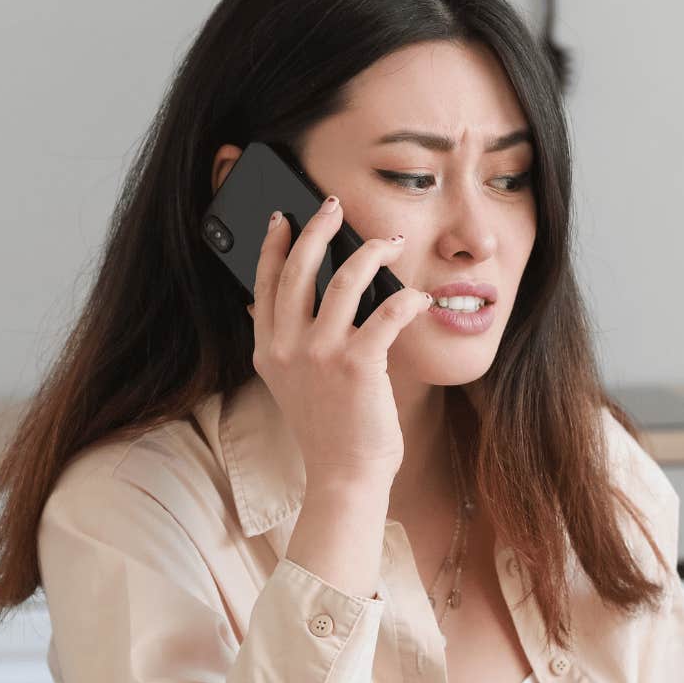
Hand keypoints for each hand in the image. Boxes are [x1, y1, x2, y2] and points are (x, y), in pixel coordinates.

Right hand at [250, 197, 433, 491]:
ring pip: (342, 281)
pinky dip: (406, 299)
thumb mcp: (289, 386)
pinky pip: (385, 314)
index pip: (264, 284)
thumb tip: (278, 308)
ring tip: (389, 241)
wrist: (344, 476)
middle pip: (299, 270)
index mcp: (268, 351)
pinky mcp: (358, 365)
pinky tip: (419, 297)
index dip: (273, 245)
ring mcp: (321, 355)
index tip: (282, 218)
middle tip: (334, 206)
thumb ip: (284, 347)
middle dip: (317, 229)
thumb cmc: (329, 431)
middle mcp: (288, 348)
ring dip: (369, 253)